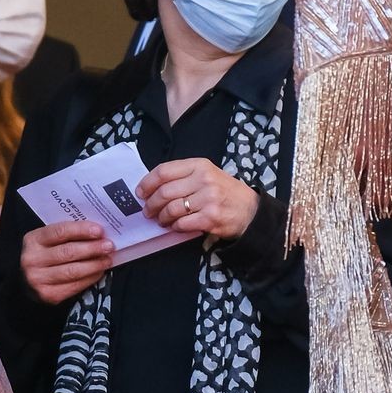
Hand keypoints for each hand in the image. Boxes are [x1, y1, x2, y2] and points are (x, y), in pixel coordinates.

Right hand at [21, 220, 114, 303]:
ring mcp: (38, 279)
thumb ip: (69, 235)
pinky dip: (90, 278)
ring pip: (73, 271)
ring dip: (95, 264)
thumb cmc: (45, 255)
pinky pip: (74, 286)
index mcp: (33, 240)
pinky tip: (99, 272)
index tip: (99, 231)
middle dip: (92, 248)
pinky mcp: (47, 295)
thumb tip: (99, 233)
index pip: (60, 232)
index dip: (81, 230)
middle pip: (68, 252)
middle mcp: (32, 260)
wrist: (26, 280)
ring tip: (108, 259)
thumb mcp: (49, 240)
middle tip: (109, 246)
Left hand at [137, 158, 258, 241]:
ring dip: (161, 218)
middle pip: (164, 192)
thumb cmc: (226, 192)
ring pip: (171, 209)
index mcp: (200, 165)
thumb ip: (184, 176)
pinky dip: (174, 227)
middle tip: (148, 211)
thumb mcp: (208, 174)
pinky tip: (176, 226)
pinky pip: (182, 223)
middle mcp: (204, 179)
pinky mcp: (210, 218)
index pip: (164, 171)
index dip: (147, 183)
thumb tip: (153, 187)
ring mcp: (208, 199)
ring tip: (162, 220)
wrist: (250, 211)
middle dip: (151, 204)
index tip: (141, 192)